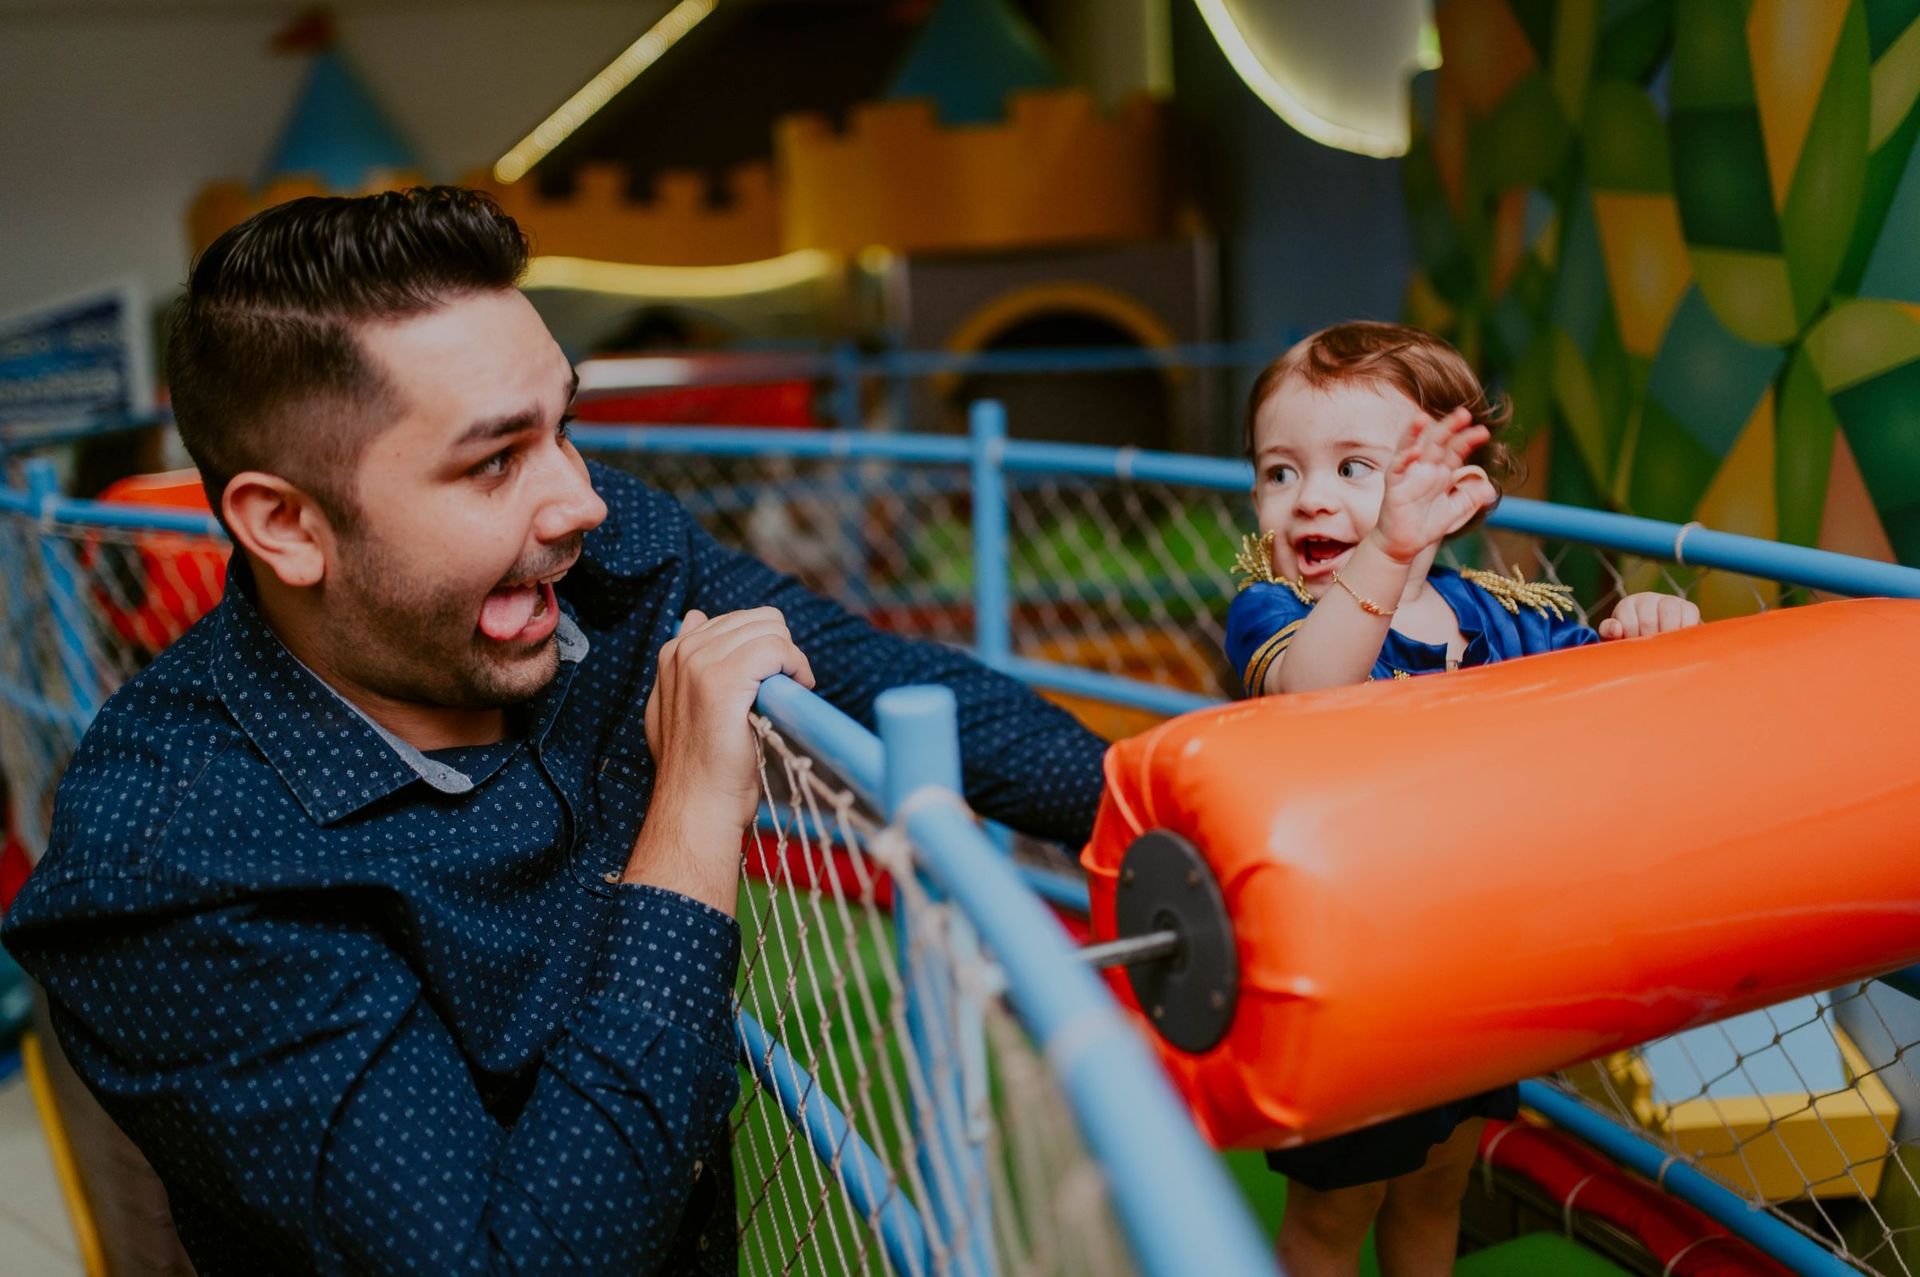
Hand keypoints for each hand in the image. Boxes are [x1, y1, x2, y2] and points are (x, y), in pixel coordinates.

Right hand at [627, 608, 814, 909]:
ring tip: (788, 693)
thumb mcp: (676, 706)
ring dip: (791, 659)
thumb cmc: (699, 768)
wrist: (697, 806)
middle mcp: (685, 649)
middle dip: (781, 650)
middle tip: (785, 689)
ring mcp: (701, 662)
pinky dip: (796, 665)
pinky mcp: (723, 679)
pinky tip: (797, 689)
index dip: (765, 648)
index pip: (738, 620)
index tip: (770, 683)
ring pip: (771, 629)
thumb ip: (686, 665)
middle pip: (760, 619)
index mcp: (674, 652)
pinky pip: (776, 647)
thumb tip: (695, 617)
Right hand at [1367, 407, 1498, 564]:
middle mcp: (1424, 469)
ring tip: (1424, 418)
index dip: (1468, 440)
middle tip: (1464, 413)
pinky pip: (1396, 470)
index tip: (1484, 432)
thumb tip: (1491, 489)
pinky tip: (1414, 451)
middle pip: (1436, 442)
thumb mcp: (1456, 510)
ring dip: (1416, 432)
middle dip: (1448, 427)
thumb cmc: (1425, 525)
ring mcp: (1408, 476)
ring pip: (1411, 448)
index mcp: (1440, 472)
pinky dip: (1404, 459)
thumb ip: (1472, 498)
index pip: (1455, 450)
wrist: (1403, 546)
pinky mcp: (1394, 488)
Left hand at [1599, 592, 1699, 639]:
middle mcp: (1647, 599)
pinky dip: (1686, 627)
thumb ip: (1609, 633)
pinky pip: (1689, 612)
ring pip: (1669, 611)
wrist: (1659, 642)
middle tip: (1651, 652)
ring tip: (1666, 647)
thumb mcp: (1617, 639)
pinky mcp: (1688, 607)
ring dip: (1667, 633)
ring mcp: (1669, 601)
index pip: (1628, 623)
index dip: (1633, 640)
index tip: (1636, 649)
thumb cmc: (1633, 642)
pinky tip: (1680, 640)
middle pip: (1648, 620)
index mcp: (1626, 606)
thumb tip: (1616, 628)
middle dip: (1649, 640)